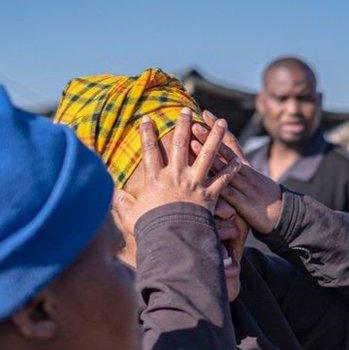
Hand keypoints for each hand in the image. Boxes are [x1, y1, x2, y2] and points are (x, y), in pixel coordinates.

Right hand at [115, 108, 238, 232]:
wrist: (173, 239)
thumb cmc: (150, 228)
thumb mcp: (131, 215)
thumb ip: (122, 203)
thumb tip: (110, 194)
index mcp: (156, 179)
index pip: (150, 151)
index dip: (147, 134)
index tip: (146, 118)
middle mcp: (177, 176)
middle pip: (181, 145)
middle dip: (183, 125)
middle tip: (186, 110)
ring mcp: (195, 183)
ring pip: (207, 155)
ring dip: (215, 137)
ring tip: (221, 122)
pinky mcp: (210, 195)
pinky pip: (223, 180)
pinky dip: (231, 170)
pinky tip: (239, 159)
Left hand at [191, 110, 282, 233]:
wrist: (286, 214)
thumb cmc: (267, 201)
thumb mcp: (255, 183)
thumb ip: (240, 175)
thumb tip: (228, 166)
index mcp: (246, 167)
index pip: (231, 142)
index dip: (218, 127)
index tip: (205, 113)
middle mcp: (244, 172)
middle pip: (224, 150)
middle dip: (208, 135)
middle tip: (193, 123)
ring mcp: (244, 185)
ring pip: (223, 166)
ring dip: (206, 153)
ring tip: (191, 141)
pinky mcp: (243, 201)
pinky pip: (227, 191)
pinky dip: (214, 182)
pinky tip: (202, 176)